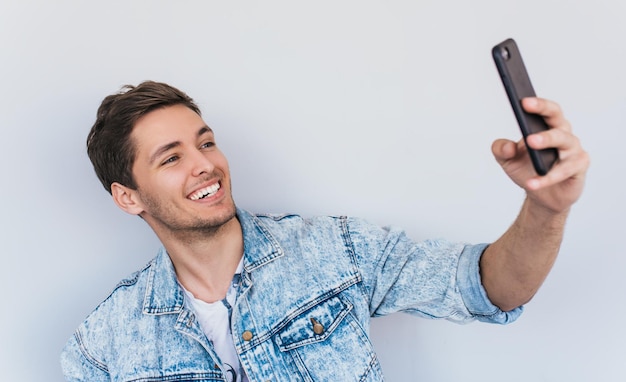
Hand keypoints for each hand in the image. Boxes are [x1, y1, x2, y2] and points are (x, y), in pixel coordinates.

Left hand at [491, 97, 589, 213]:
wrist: (542, 195)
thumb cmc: (528, 169)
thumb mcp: (508, 160)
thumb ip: (501, 150)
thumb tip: (507, 147)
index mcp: (548, 127)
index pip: (547, 111)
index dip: (538, 105)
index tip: (523, 102)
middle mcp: (564, 135)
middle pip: (558, 121)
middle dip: (544, 116)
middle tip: (527, 121)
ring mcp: (574, 151)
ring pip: (565, 142)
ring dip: (548, 141)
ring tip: (531, 143)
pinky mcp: (578, 169)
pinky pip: (564, 171)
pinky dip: (547, 178)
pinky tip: (532, 183)